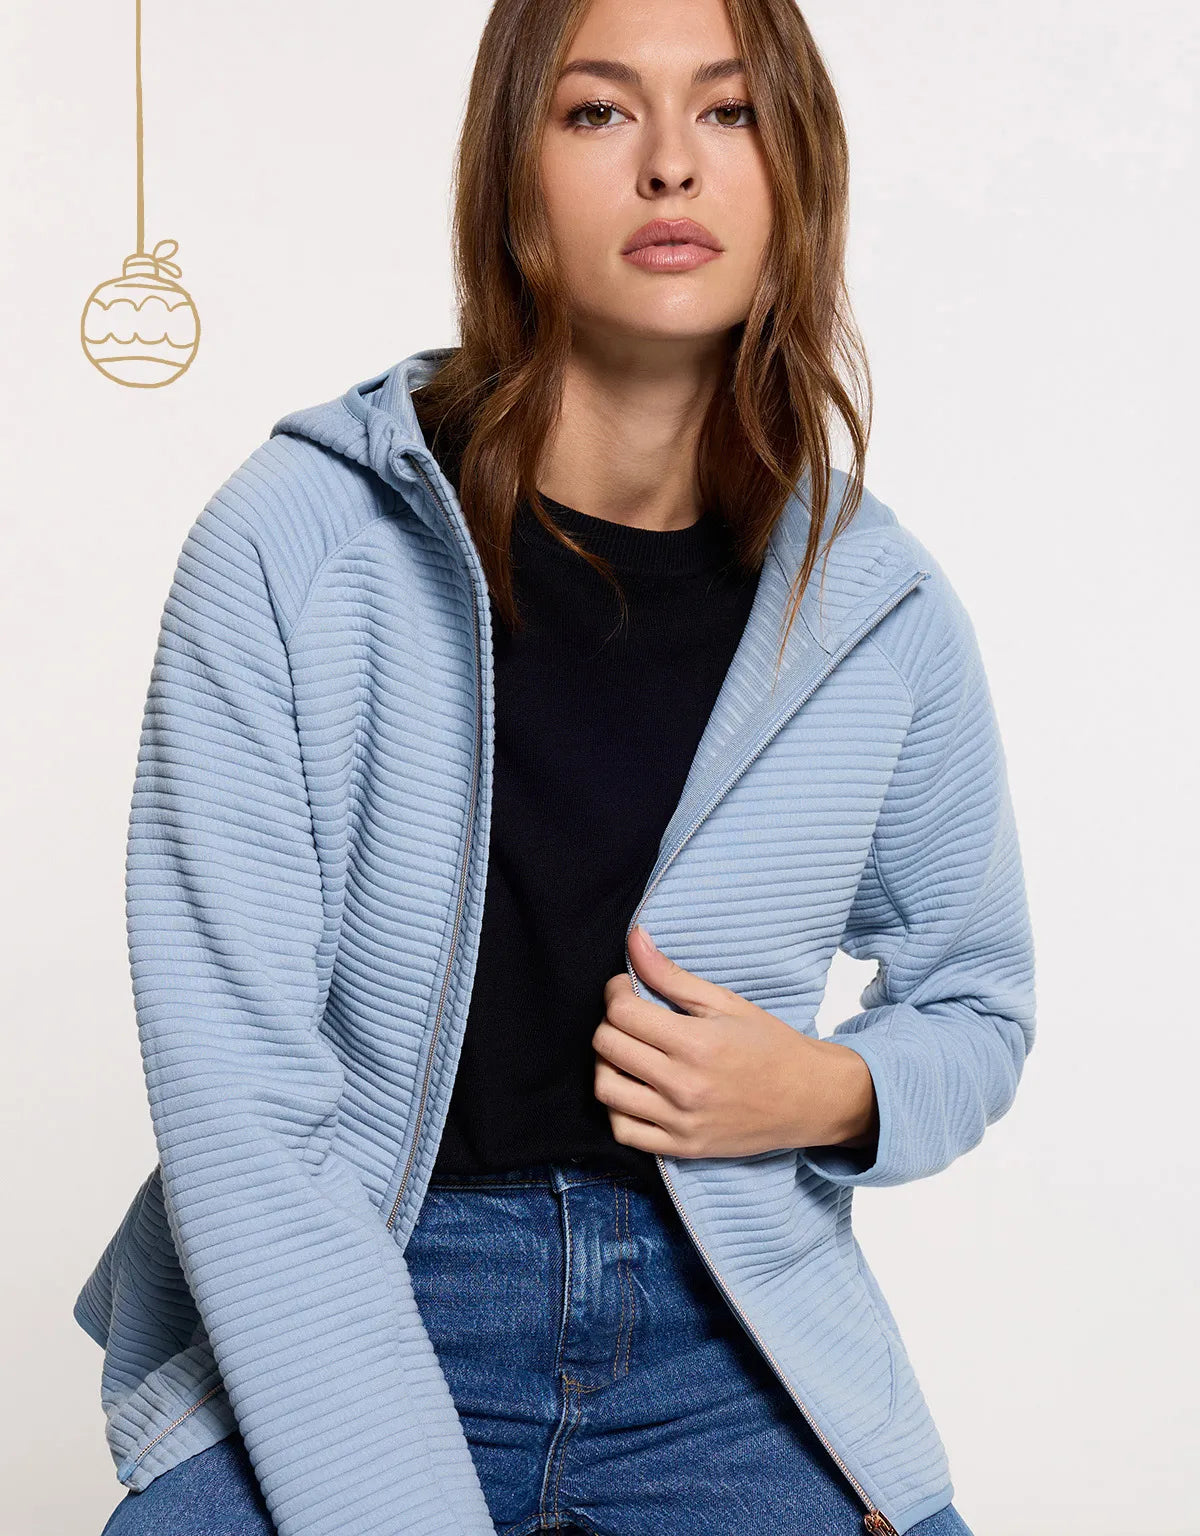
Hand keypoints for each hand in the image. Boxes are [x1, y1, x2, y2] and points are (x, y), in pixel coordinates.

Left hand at [592, 925, 879, 1158]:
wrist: (810, 1098)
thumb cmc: (770, 1045)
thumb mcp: (726, 1002)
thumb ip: (672, 975)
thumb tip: (634, 939)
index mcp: (696, 1042)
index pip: (622, 1012)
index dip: (615, 992)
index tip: (626, 988)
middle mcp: (684, 1085)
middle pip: (607, 1047)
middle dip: (609, 1022)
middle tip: (628, 1017)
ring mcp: (680, 1121)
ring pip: (606, 1090)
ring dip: (606, 1064)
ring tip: (627, 1053)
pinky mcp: (682, 1147)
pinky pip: (624, 1131)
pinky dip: (616, 1108)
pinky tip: (632, 1089)